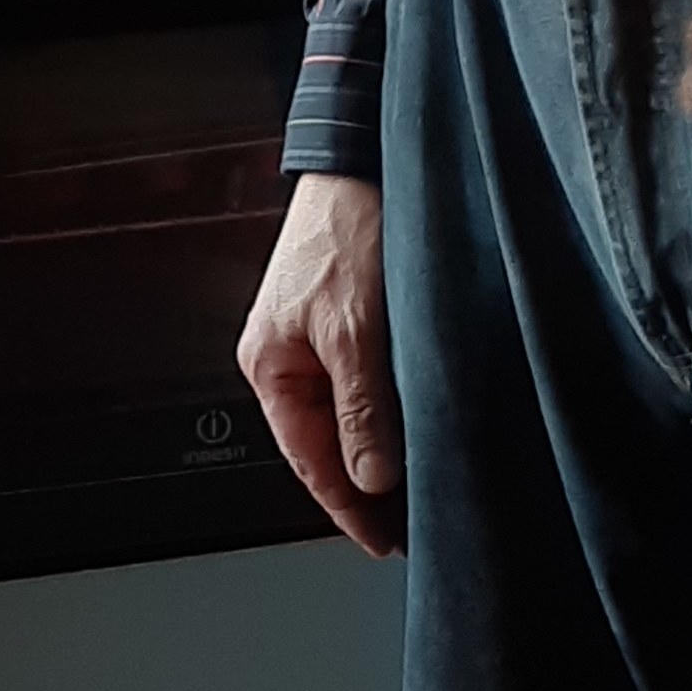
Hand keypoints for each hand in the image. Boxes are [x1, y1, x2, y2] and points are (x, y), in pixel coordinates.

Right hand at [236, 174, 404, 556]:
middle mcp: (288, 353)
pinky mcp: (348, 308)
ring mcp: (317, 331)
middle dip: (366, 480)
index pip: (309, 459)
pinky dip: (390, 403)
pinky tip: (418, 417)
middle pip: (327, 438)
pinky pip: (366, 375)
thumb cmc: (347, 226)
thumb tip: (370, 478)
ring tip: (421, 480)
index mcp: (270, 364)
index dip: (348, 505)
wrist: (361, 151)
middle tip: (410, 521)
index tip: (383, 540)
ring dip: (382, 442)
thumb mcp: (357, 327)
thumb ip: (362, 407)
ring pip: (350, 408)